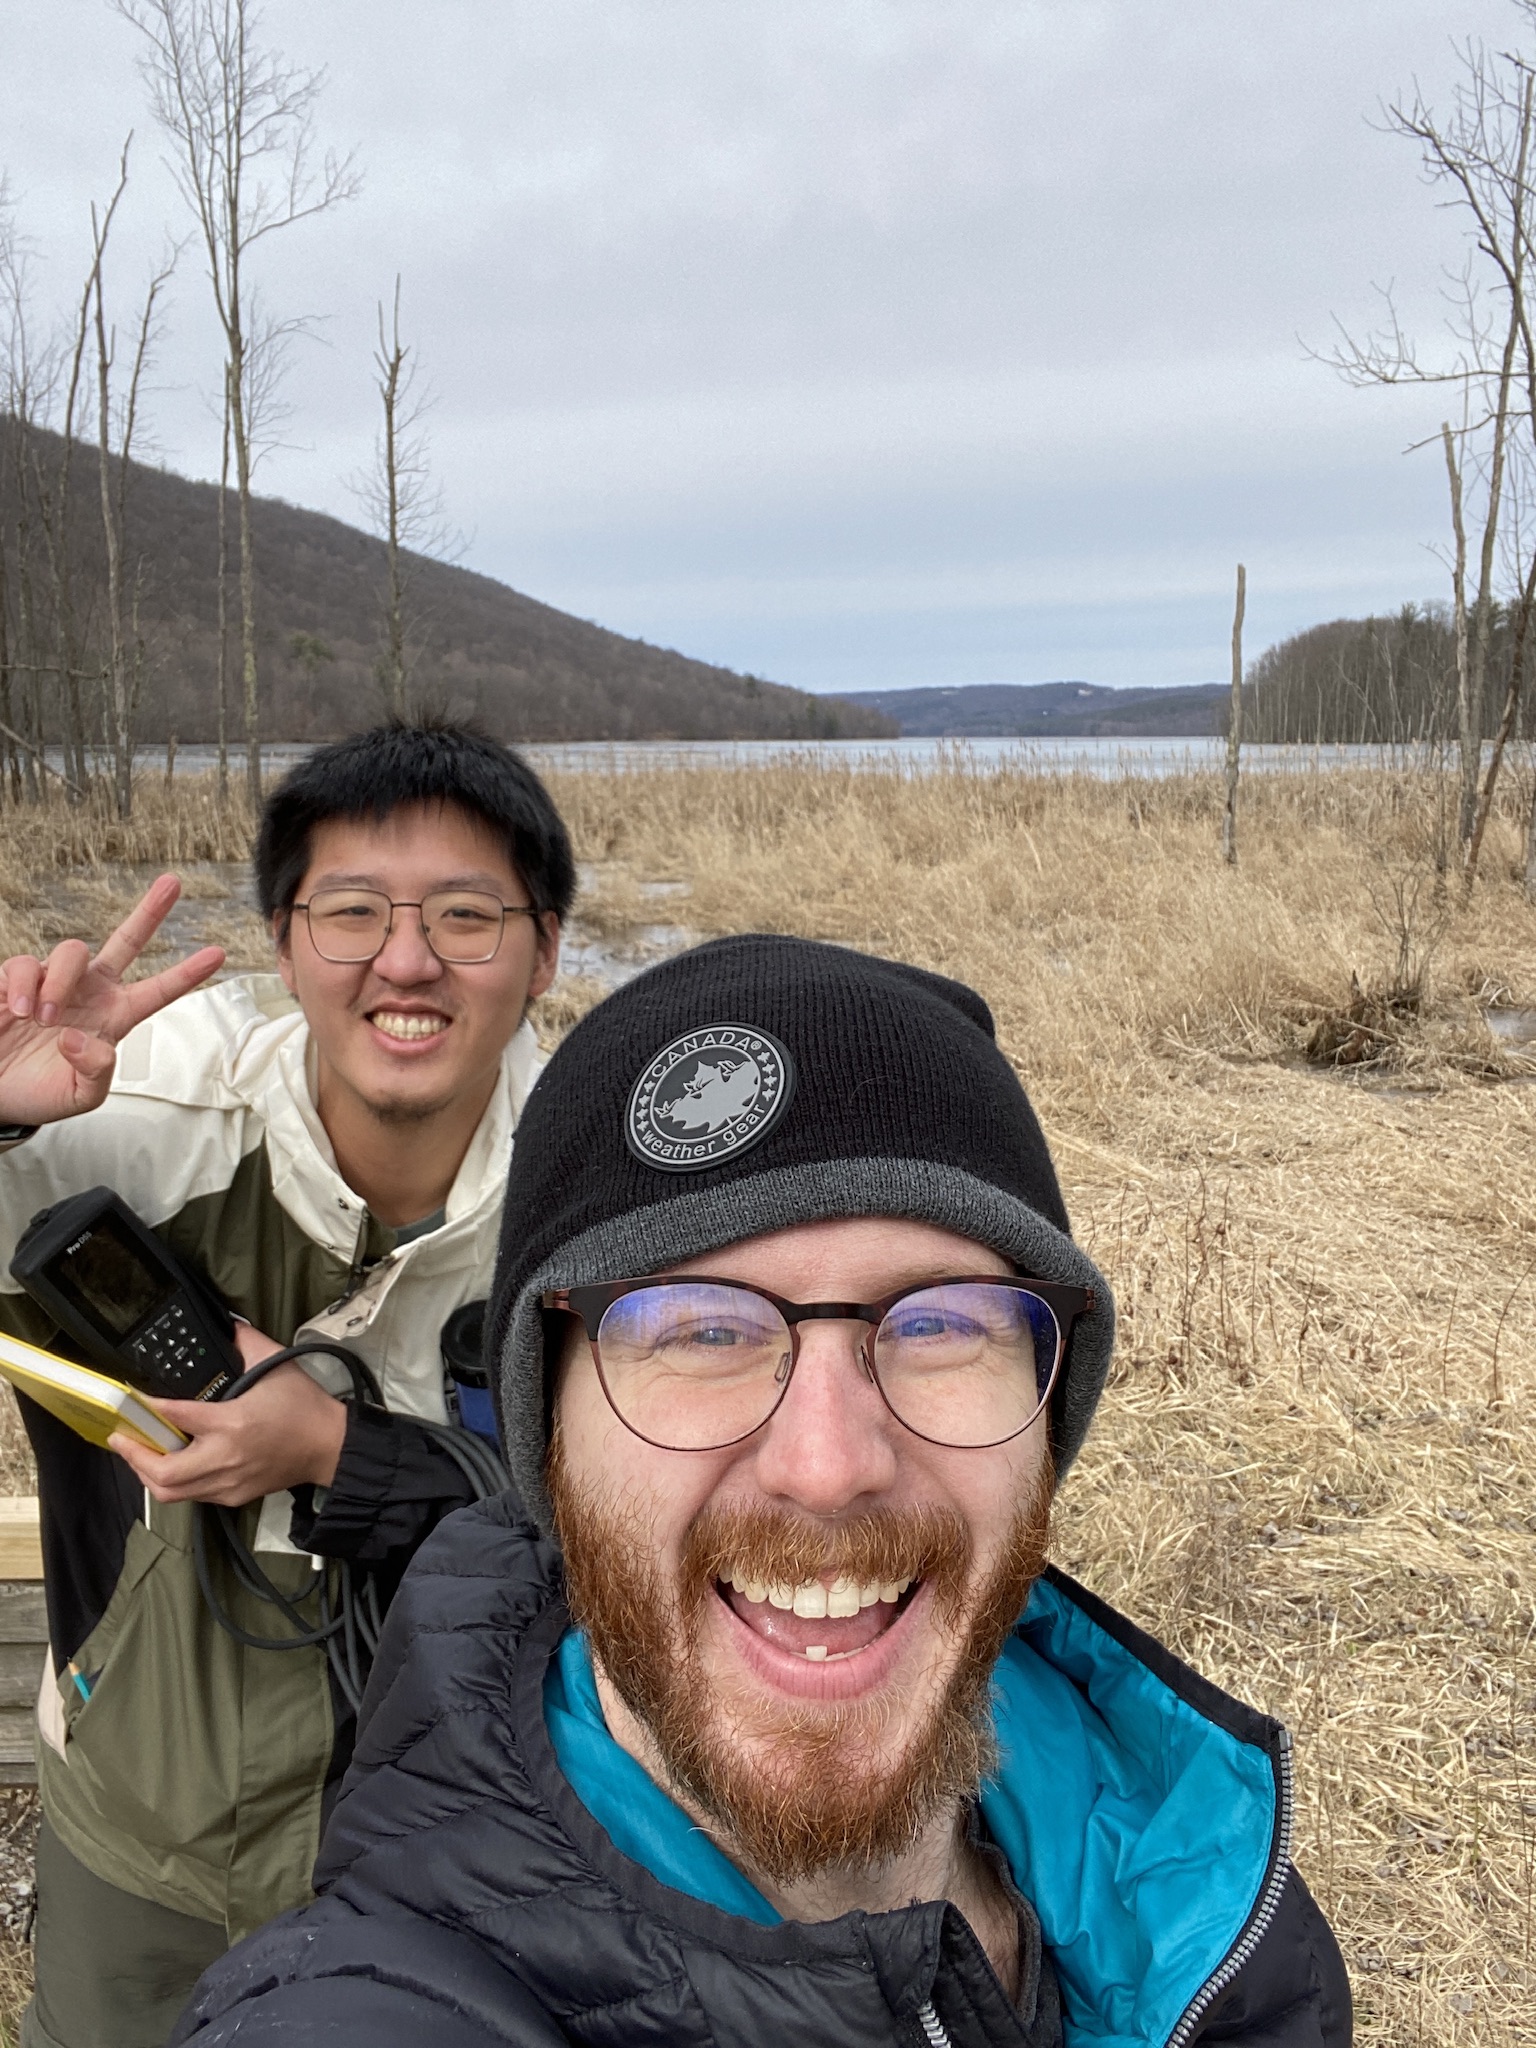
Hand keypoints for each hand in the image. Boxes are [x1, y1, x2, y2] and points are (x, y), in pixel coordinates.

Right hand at [0, 874, 224, 1125]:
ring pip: (71, 951)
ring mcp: (54, 981)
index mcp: (114, 1017)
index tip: (218, 954)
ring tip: (45, 1018)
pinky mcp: (15, 979)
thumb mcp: (78, 1096)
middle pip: (126, 941)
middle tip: (173, 883)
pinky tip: (18, 1010)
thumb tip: (82, 1038)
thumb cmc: (40, 1093)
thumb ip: (96, 1073)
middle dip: (149, 911)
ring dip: (61, 983)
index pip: (157, 992)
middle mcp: (89, 991)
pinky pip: (24, 964)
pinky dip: (24, 985)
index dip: (186, 974)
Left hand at [109, 1323, 347, 1506]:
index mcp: (233, 1423)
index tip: (132, 1401)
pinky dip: (171, 1482)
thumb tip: (227, 1326)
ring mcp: (228, 1482)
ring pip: (170, 1492)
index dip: (149, 1410)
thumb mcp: (276, 1364)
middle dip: (134, 1456)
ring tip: (137, 1452)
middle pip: (163, 1473)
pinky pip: (190, 1495)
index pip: (178, 1416)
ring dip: (147, 1473)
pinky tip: (168, 1463)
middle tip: (121, 1437)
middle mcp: (225, 1458)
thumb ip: (246, 1342)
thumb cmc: (304, 1408)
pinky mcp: (232, 1495)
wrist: (329, 1446)